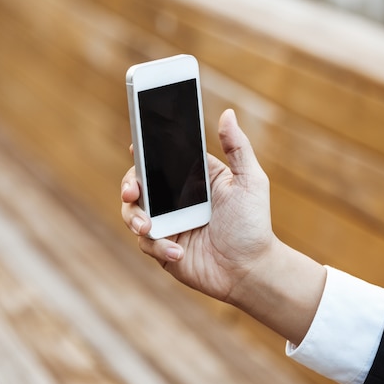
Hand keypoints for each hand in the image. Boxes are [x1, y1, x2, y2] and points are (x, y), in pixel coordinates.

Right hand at [121, 109, 276, 302]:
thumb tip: (228, 113)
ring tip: (147, 227)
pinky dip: (158, 247)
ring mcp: (168, 224)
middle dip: (128, 185)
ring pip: (134, 213)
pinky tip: (178, 253)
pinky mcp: (163, 249)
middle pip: (139, 185)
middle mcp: (176, 200)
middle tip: (132, 192)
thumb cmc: (254, 224)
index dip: (144, 153)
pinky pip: (147, 244)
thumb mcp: (250, 181)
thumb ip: (238, 148)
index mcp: (193, 179)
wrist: (252, 270)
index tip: (135, 146)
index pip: (162, 160)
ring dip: (135, 218)